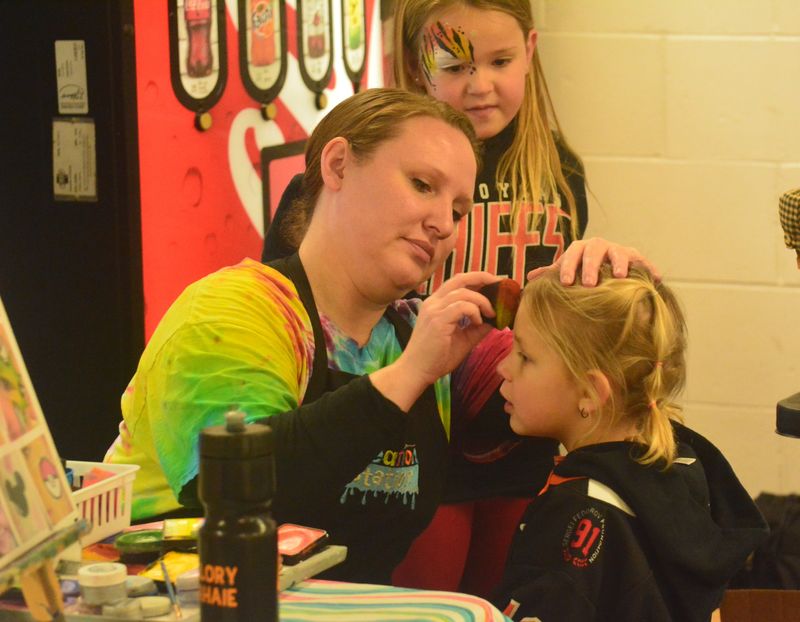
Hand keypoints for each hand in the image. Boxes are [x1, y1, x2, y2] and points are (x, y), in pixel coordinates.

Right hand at [370, 271, 498, 410]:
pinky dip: (474, 311)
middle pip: (461, 278)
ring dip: (482, 301)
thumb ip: (477, 327)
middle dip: (484, 278)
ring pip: (464, 292)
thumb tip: (496, 319)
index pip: (459, 282)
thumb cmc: (436, 358)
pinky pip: (461, 306)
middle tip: (501, 286)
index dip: (478, 279)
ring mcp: (434, 310)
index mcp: (437, 304)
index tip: (496, 285)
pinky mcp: (437, 320)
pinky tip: (478, 322)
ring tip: (491, 314)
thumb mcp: (463, 339)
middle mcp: (433, 302)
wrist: (416, 372)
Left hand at [526, 237, 661, 286]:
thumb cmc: (581, 272)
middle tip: (588, 284)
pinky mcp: (636, 258)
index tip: (564, 282)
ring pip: (619, 252)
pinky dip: (649, 268)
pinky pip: (643, 262)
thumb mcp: (566, 271)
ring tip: (618, 276)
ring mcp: (618, 250)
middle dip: (591, 266)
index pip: (572, 253)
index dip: (567, 266)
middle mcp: (599, 246)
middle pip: (595, 250)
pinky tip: (655, 278)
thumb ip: (551, 273)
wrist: (605, 269)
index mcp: (580, 249)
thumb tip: (530, 278)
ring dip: (619, 262)